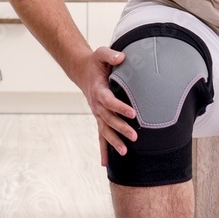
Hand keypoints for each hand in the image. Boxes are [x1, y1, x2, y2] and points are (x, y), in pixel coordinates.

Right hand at [72, 46, 136, 164]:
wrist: (83, 71)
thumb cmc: (95, 63)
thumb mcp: (101, 54)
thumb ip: (110, 54)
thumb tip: (122, 57)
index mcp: (98, 90)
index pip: (109, 100)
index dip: (120, 107)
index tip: (133, 113)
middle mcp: (96, 104)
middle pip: (108, 119)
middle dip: (121, 128)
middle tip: (135, 136)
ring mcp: (97, 113)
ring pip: (104, 130)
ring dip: (114, 141)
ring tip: (125, 152)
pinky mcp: (99, 118)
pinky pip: (101, 135)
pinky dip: (103, 149)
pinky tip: (106, 163)